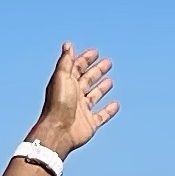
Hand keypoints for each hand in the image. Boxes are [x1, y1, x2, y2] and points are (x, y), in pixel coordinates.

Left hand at [31, 41, 118, 157]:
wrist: (59, 131)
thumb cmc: (58, 104)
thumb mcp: (62, 77)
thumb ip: (66, 61)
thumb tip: (68, 44)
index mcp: (66, 84)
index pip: (77, 68)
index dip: (85, 59)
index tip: (95, 52)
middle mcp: (74, 95)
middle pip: (88, 80)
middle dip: (97, 70)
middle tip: (108, 62)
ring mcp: (82, 110)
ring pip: (94, 96)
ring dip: (102, 88)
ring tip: (110, 80)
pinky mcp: (90, 123)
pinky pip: (102, 115)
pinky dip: (109, 110)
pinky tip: (116, 104)